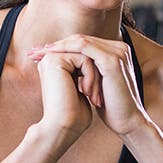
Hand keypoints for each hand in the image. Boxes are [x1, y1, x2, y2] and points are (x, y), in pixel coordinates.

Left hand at [28, 35, 150, 136]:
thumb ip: (87, 73)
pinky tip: (52, 55)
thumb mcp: (96, 85)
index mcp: (114, 52)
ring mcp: (116, 51)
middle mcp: (118, 48)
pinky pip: (84, 48)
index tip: (40, 55)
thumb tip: (66, 69)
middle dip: (55, 45)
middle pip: (80, 40)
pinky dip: (66, 50)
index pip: (83, 44)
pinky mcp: (111, 60)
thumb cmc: (111, 108)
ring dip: (57, 46)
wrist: (127, 122)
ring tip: (40, 53)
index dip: (60, 48)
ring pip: (80, 41)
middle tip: (34, 52)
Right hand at [33, 50, 94, 140]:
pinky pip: (85, 59)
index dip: (95, 75)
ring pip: (87, 56)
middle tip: (96, 99)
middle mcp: (50, 60)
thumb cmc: (75, 117)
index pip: (84, 60)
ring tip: (93, 97)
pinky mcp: (55, 60)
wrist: (63, 128)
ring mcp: (51, 58)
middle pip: (86, 55)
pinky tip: (87, 93)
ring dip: (95, 77)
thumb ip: (86, 75)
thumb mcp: (83, 91)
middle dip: (96, 76)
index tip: (96, 98)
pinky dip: (91, 76)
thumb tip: (100, 65)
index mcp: (54, 67)